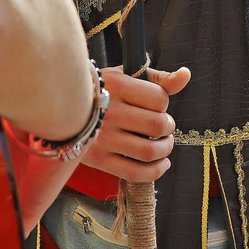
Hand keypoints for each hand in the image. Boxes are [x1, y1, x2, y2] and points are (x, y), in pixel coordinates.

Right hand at [78, 65, 190, 182]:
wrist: (62, 107)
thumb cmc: (102, 90)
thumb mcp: (125, 75)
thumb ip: (157, 79)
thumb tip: (185, 75)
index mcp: (116, 85)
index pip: (159, 99)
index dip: (164, 104)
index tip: (157, 106)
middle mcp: (109, 112)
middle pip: (157, 126)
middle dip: (168, 127)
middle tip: (164, 126)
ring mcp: (102, 138)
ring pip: (149, 152)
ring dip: (165, 149)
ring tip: (164, 144)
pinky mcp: (98, 160)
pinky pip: (135, 173)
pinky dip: (156, 171)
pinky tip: (161, 163)